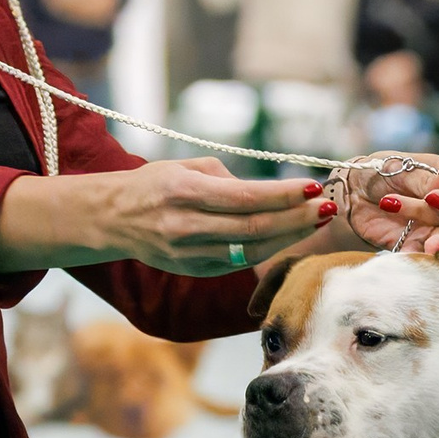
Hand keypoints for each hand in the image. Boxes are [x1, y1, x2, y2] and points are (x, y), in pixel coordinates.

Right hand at [94, 157, 334, 276]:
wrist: (112, 219)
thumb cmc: (154, 184)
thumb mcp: (185, 167)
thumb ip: (227, 178)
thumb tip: (268, 193)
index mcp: (183, 192)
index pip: (245, 197)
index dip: (283, 195)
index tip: (312, 187)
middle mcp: (185, 226)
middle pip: (254, 228)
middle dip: (296, 218)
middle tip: (326, 207)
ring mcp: (189, 254)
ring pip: (250, 250)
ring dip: (288, 236)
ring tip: (315, 221)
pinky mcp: (192, 270)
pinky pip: (238, 262)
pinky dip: (267, 250)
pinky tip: (287, 237)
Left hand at [334, 154, 438, 254]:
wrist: (353, 190)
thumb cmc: (384, 170)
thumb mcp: (403, 168)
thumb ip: (428, 179)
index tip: (434, 198)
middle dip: (433, 215)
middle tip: (401, 203)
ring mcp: (435, 229)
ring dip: (432, 243)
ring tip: (427, 247)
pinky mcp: (415, 245)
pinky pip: (419, 255)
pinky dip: (413, 255)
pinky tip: (405, 253)